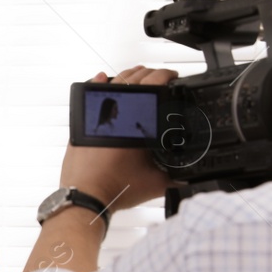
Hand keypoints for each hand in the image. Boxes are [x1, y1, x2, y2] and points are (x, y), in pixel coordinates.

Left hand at [59, 66, 178, 212]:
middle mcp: (113, 115)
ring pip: (112, 85)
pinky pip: (90, 97)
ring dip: (128, 77)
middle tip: (160, 77)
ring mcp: (94, 118)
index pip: (152, 84)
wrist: (85, 198)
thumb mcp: (155, 182)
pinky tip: (101, 79)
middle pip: (132, 79)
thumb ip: (177, 176)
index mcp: (134, 121)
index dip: (166, 75)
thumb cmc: (114, 190)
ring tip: (139, 77)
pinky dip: (98, 85)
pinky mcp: (81, 125)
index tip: (173, 76)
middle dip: (150, 73)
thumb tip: (191, 176)